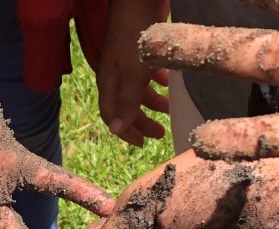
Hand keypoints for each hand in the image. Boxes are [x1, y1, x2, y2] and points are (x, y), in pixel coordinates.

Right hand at [96, 0, 169, 145]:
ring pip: (138, 89)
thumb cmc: (133, 36)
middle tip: (160, 133)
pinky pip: (147, 72)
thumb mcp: (132, 73)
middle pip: (125, 105)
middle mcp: (115, 74)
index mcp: (108, 82)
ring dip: (153, 102)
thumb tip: (115, 131)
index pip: (111, 115)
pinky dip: (158, 81)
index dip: (125, 131)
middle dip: (142, 121)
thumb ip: (125, 102)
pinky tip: (170, 81)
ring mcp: (127, 61)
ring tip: (170, 107)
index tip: (143, 143)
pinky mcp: (140, 49)